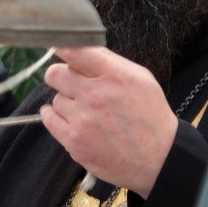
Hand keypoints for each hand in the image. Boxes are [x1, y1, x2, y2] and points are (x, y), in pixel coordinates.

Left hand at [40, 46, 177, 197]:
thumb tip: (84, 48)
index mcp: (114, 75)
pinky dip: (54, 116)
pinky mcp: (74, 141)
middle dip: (61, 76)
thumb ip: (111, 62)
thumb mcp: (141, 79)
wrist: (159, 158)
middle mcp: (96, 95)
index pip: (75, 51)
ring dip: (66, 101)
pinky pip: (49, 119)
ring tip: (85, 110)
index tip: (59, 49)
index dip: (62, 48)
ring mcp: (83, 119)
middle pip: (56, 74)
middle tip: (71, 83)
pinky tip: (67, 117)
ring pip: (56, 98)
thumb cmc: (151, 116)